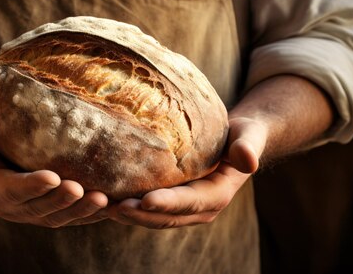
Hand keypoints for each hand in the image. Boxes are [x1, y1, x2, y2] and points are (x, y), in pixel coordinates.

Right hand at [0, 111, 108, 226]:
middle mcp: (8, 205)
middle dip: (61, 201)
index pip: (10, 190)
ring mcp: (27, 210)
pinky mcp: (44, 207)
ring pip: (56, 217)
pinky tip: (112, 205)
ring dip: (80, 211)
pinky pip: (67, 214)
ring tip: (103, 200)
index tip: (53, 177)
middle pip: (37, 208)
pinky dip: (89, 213)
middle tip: (83, 190)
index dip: (31, 186)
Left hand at [107, 117, 266, 228]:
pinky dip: (129, 206)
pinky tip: (106, 198)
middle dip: (141, 215)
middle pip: (167, 217)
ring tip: (103, 206)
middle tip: (114, 207)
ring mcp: (183, 207)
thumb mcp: (249, 135)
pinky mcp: (170, 199)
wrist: (236, 141)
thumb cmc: (241, 134)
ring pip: (153, 217)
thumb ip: (248, 146)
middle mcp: (199, 207)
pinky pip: (147, 207)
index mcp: (218, 194)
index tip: (147, 200)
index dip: (169, 203)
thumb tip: (248, 160)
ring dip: (130, 215)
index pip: (190, 202)